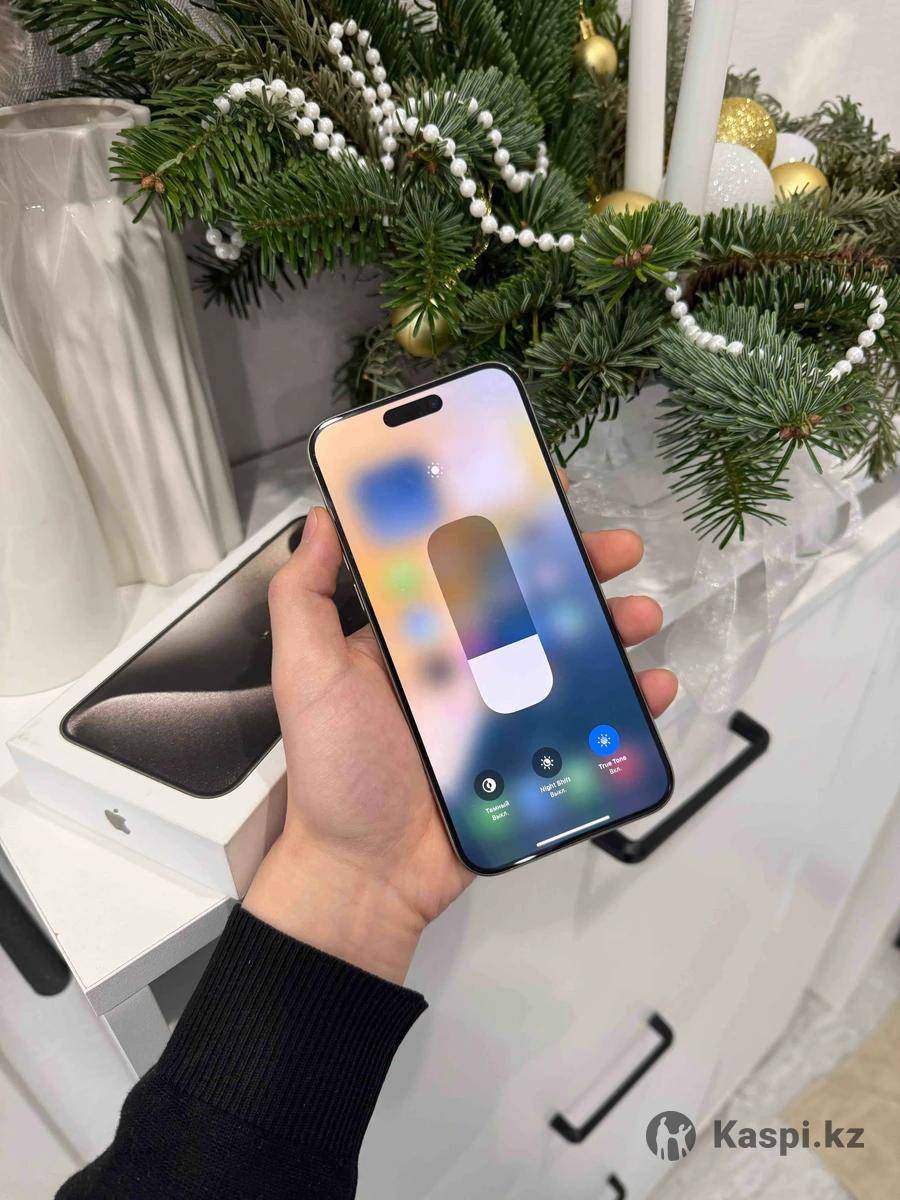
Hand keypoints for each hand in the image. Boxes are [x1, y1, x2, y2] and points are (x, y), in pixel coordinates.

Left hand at [245, 505, 676, 982]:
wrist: (367, 874)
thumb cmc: (337, 771)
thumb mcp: (305, 674)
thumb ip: (305, 598)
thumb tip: (316, 519)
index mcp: (414, 631)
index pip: (462, 557)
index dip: (502, 518)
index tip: (541, 484)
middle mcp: (462, 657)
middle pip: (530, 595)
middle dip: (577, 564)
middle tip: (616, 547)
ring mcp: (502, 704)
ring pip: (568, 648)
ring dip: (613, 623)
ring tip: (640, 613)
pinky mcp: (531, 749)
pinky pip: (587, 715)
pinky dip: (628, 699)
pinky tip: (652, 684)